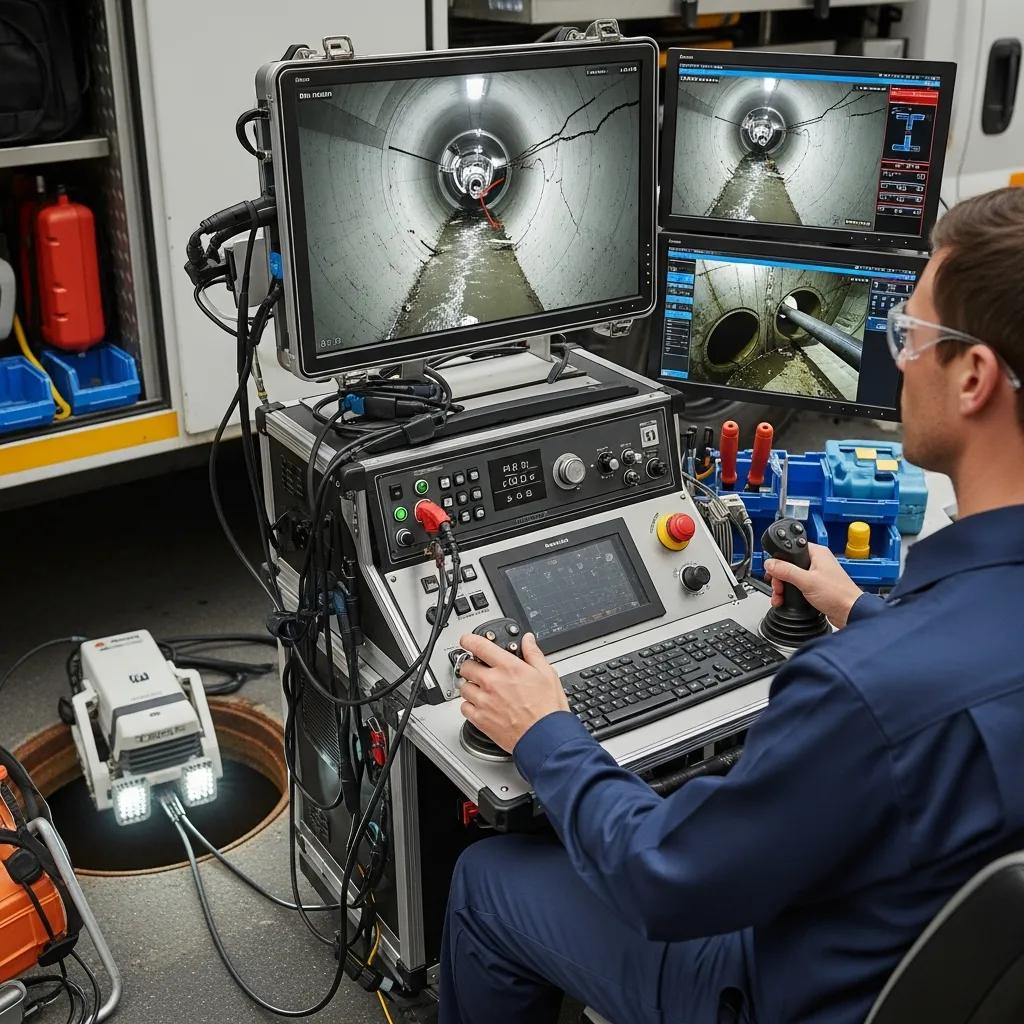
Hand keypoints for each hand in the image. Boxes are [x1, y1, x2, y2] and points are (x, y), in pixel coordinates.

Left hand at [457, 632, 568, 753]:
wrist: (545, 738)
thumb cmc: (548, 709)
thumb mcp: (548, 674)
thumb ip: (534, 654)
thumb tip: (528, 640)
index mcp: (508, 667)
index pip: (479, 646)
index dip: (469, 640)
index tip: (467, 640)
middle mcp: (492, 682)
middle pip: (467, 666)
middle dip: (471, 665)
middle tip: (478, 669)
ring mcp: (484, 701)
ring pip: (463, 687)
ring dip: (470, 686)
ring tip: (480, 689)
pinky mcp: (481, 719)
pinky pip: (464, 707)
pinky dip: (469, 705)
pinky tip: (479, 705)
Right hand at [764, 543, 863, 628]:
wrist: (850, 613)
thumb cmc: (838, 594)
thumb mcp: (807, 581)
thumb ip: (786, 570)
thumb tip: (770, 563)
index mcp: (817, 553)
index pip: (791, 549)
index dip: (779, 559)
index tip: (773, 570)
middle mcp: (817, 562)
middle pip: (788, 565)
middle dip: (779, 578)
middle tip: (778, 587)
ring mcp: (816, 575)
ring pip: (791, 577)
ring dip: (783, 587)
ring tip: (780, 596)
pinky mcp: (816, 587)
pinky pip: (797, 586)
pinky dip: (789, 593)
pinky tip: (784, 600)